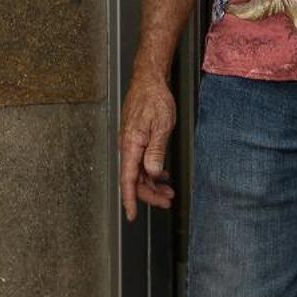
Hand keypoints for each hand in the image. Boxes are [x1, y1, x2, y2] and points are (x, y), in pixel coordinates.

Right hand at [119, 68, 176, 219]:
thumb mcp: (162, 126)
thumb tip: (153, 173)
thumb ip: (156, 151)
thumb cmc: (154, 99)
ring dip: (153, 184)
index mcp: (131, 145)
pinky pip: (141, 162)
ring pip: (139, 172)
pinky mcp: (137, 139)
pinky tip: (162, 174)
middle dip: (150, 194)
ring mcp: (131, 143)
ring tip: (169, 191)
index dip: (130, 199)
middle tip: (167, 202)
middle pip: (135, 179)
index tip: (132, 215)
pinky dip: (152, 172)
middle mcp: (128, 146)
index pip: (128, 179)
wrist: (149, 80)